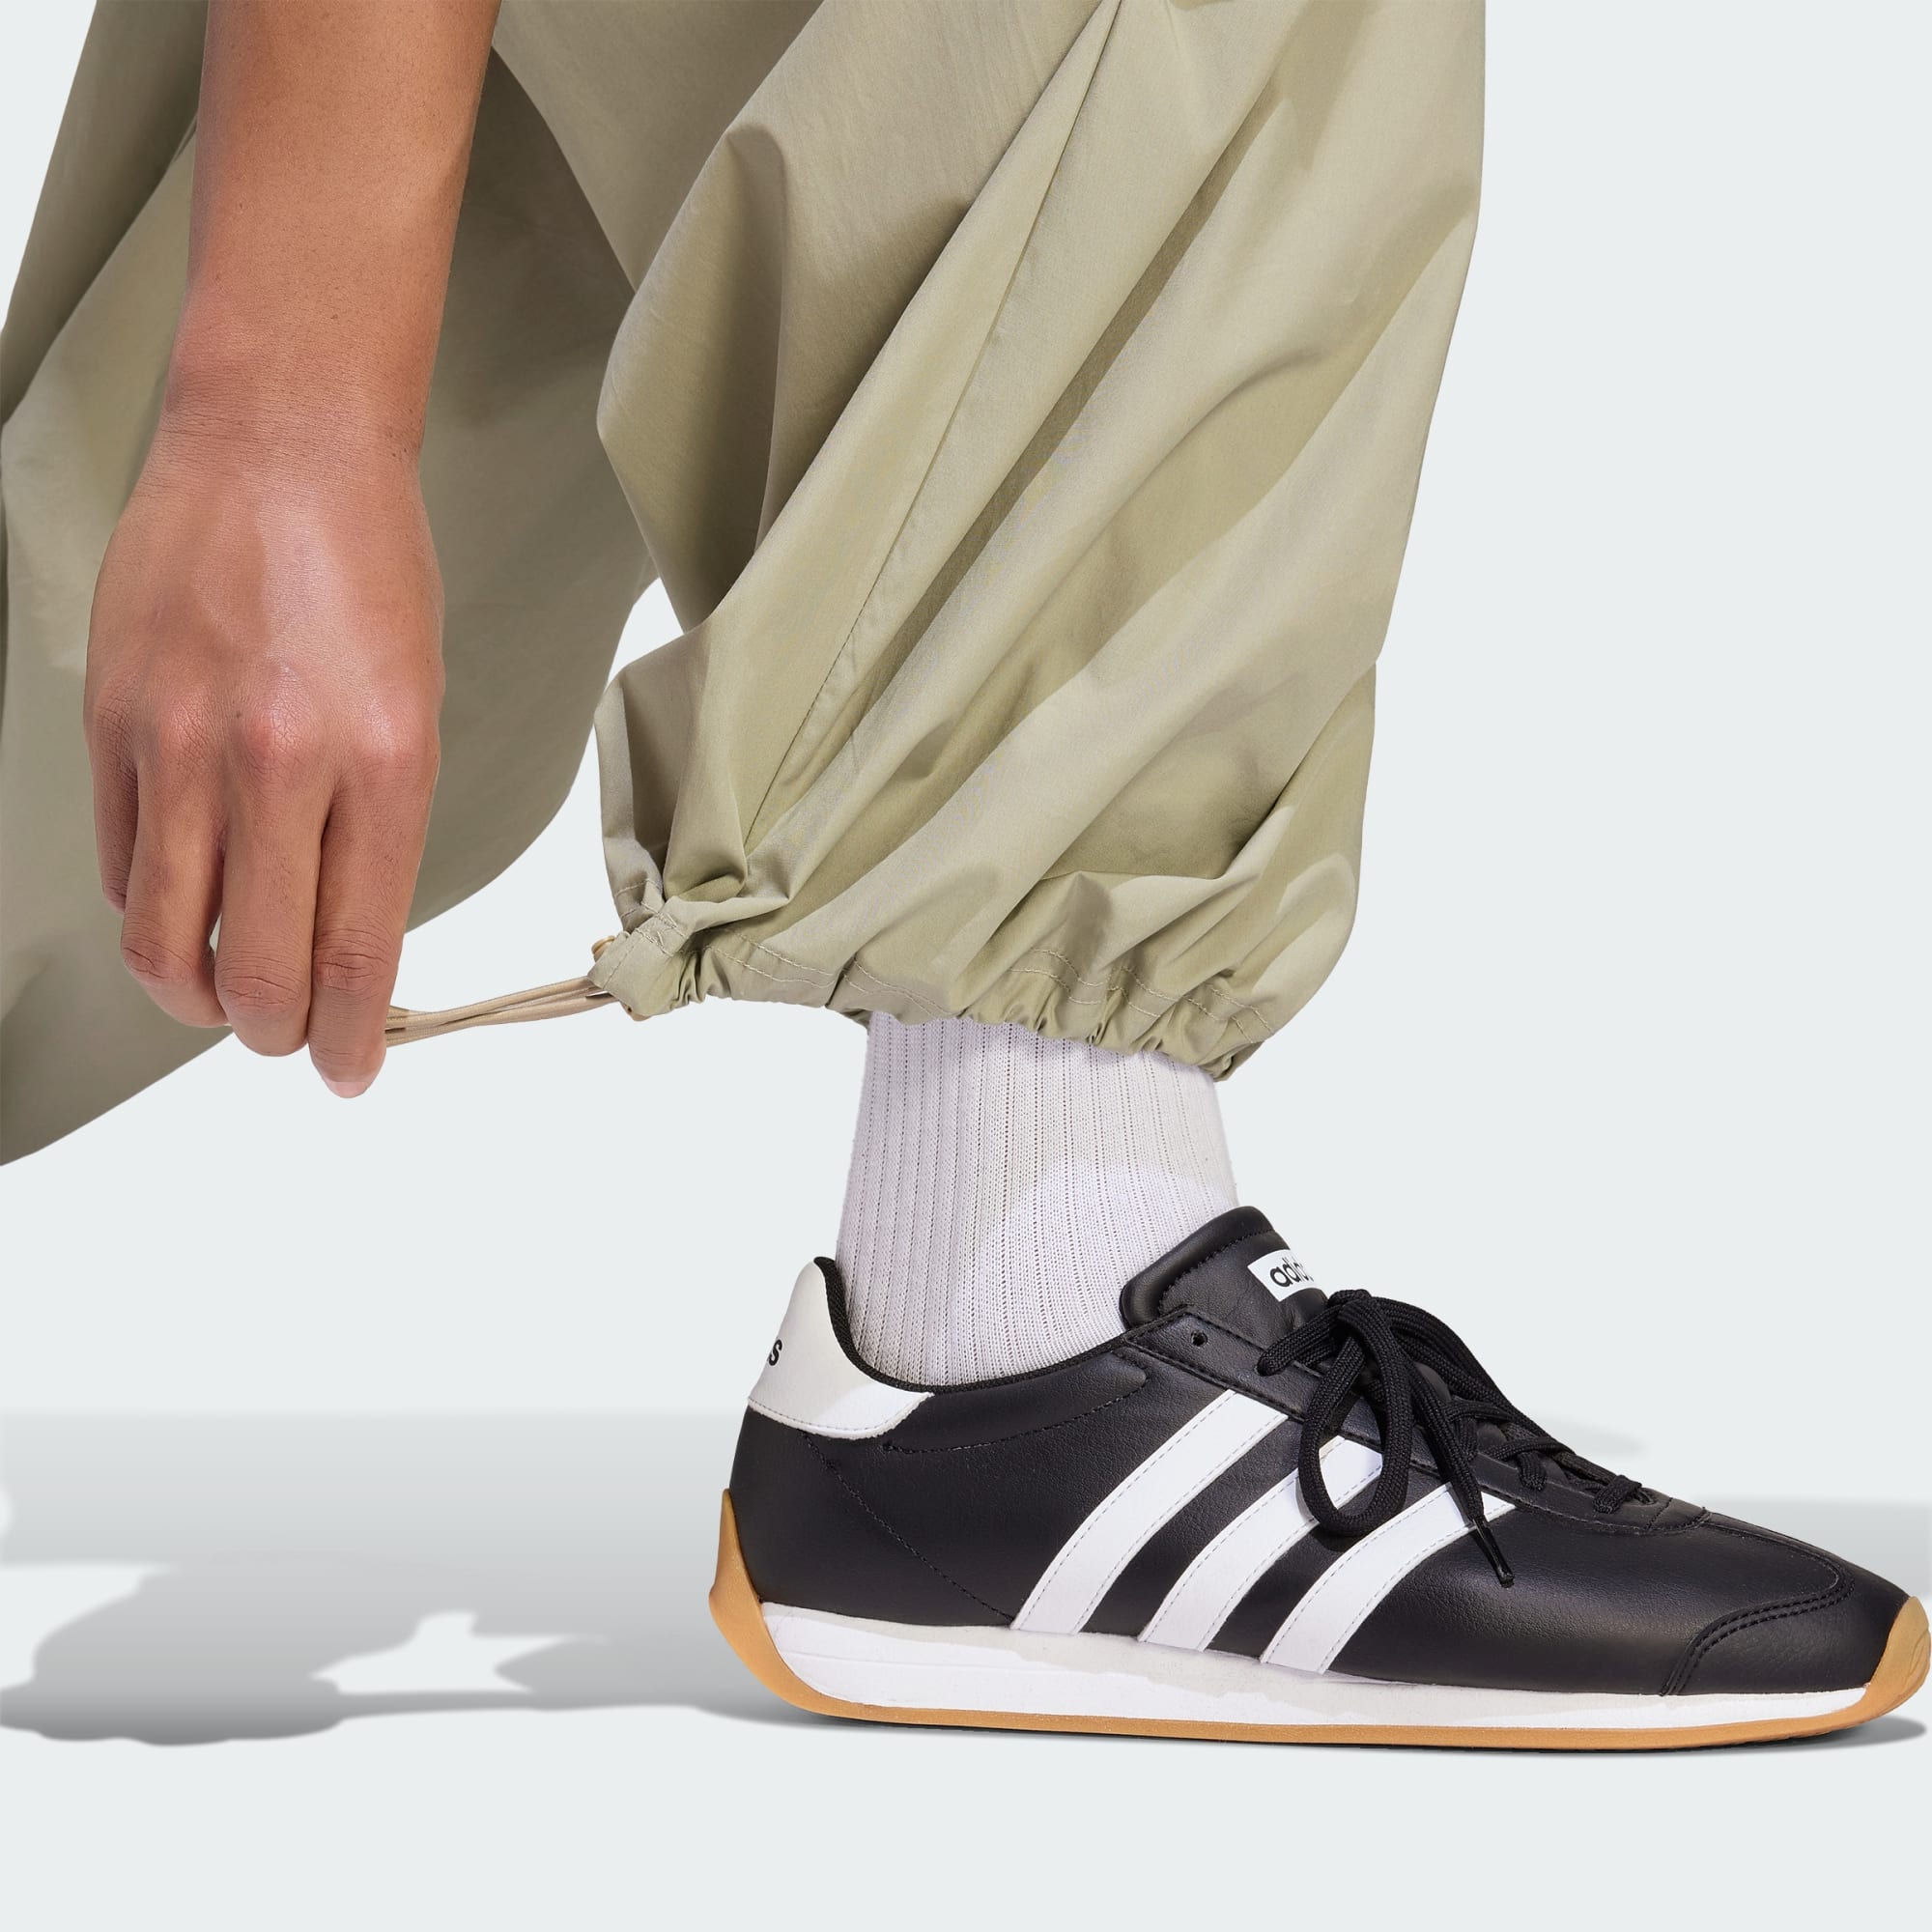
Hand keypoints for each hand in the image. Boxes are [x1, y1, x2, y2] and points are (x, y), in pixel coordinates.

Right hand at [84, 412, 443, 1096]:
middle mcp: (278, 768)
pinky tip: (187, 900)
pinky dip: (154, 911)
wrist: (279, 448)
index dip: (351, 1041)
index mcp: (381, 766)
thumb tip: (343, 942)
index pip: (359, 957)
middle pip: (257, 976)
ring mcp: (181, 748)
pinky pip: (121, 868)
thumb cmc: (368, 571)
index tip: (351, 1070)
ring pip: (165, 943)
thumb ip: (377, 834)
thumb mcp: (417, 713)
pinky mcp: (111, 726)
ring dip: (198, 998)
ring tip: (228, 992)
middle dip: (279, 1033)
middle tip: (293, 1031)